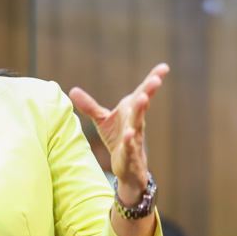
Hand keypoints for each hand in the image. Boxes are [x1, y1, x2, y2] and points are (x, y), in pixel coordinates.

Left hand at [69, 63, 167, 205]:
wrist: (127, 168)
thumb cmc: (119, 140)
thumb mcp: (103, 121)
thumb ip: (90, 106)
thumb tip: (72, 90)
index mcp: (132, 112)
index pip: (143, 93)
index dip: (153, 79)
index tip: (164, 67)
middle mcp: (136, 122)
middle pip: (142, 105)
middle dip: (149, 91)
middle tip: (156, 79)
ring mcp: (135, 138)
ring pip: (139, 123)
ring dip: (141, 111)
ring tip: (143, 98)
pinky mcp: (129, 154)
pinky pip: (130, 146)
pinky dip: (130, 140)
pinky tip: (129, 133)